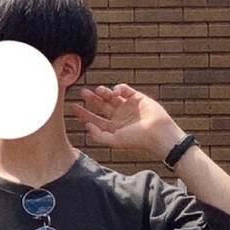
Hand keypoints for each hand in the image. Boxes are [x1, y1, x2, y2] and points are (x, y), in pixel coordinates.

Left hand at [69, 83, 183, 158]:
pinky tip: (114, 92)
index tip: (73, 107)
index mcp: (113, 128)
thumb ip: (99, 135)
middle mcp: (119, 117)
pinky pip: (124, 89)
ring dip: (103, 92)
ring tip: (97, 90)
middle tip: (81, 92)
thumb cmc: (136, 139)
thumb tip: (86, 126)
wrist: (157, 132)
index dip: (84, 114)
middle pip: (101, 106)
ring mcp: (127, 106)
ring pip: (111, 97)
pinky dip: (118, 88)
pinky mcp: (136, 97)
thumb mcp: (114, 140)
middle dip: (91, 100)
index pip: (95, 120)